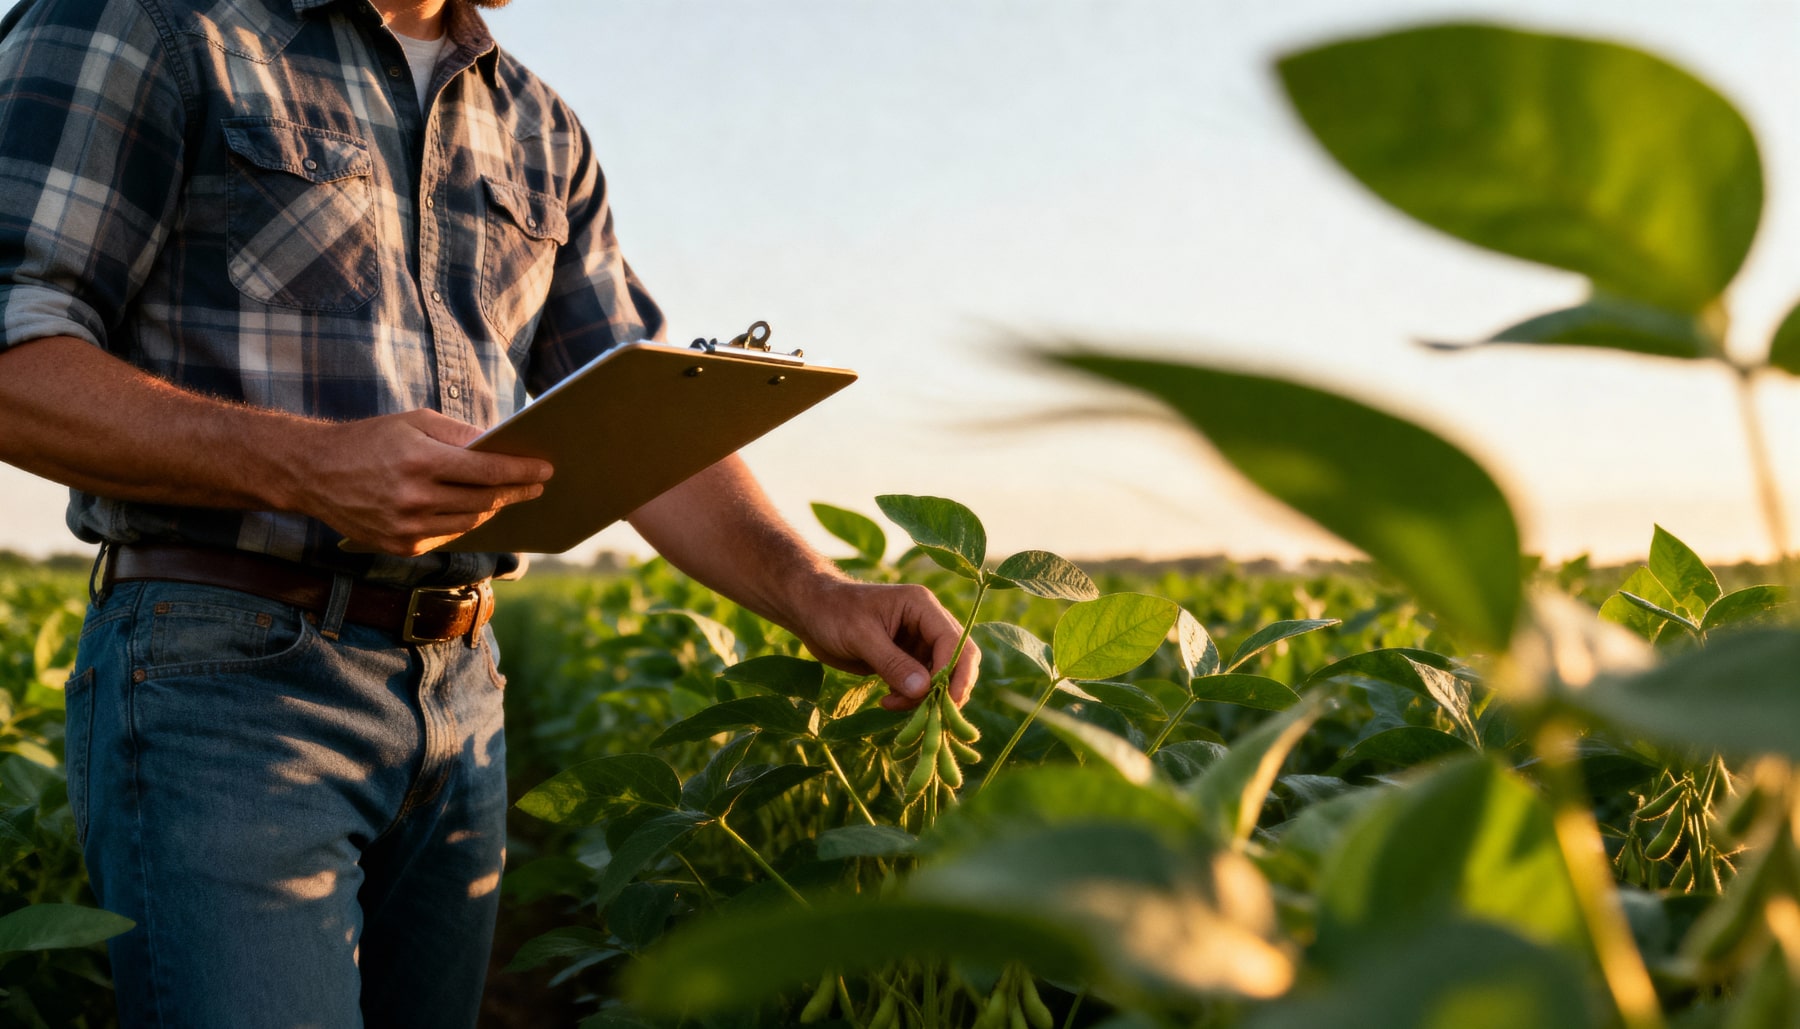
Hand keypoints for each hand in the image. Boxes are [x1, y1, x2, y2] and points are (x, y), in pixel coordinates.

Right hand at [293, 409, 553, 554]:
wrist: (314, 472)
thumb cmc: (370, 439)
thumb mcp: (414, 422)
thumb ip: (460, 434)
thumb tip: (500, 445)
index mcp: (420, 461)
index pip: (487, 471)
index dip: (521, 471)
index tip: (546, 468)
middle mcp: (414, 499)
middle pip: (484, 500)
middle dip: (517, 491)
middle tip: (537, 483)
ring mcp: (407, 527)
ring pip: (470, 521)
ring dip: (494, 508)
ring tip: (511, 495)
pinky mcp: (401, 546)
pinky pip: (448, 535)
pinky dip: (466, 521)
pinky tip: (478, 509)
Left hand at [785, 580, 979, 710]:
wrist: (811, 612)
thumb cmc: (833, 613)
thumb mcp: (861, 636)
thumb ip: (893, 663)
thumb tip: (923, 691)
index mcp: (922, 606)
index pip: (953, 641)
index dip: (953, 673)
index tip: (939, 701)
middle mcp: (927, 623)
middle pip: (959, 658)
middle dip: (949, 688)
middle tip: (931, 714)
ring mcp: (919, 642)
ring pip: (941, 676)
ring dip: (925, 697)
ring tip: (893, 705)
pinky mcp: (907, 659)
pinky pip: (922, 684)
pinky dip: (912, 699)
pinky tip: (888, 702)